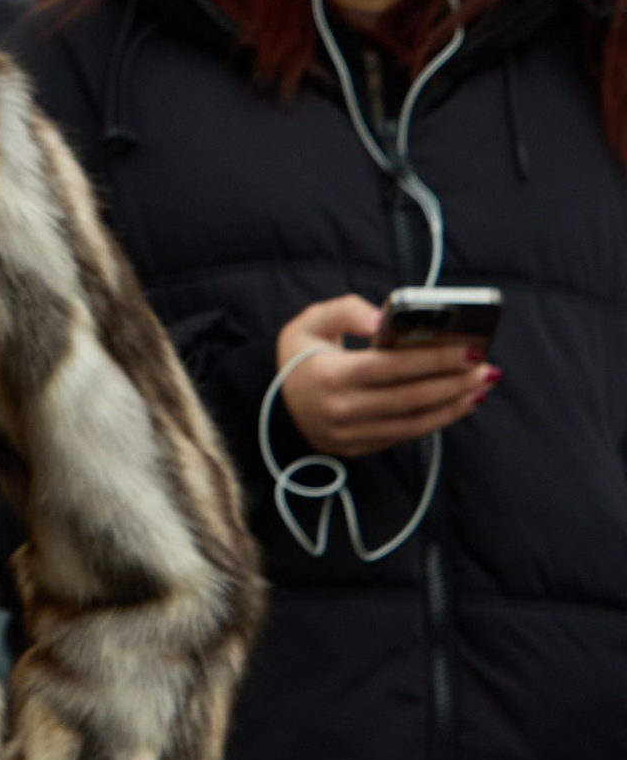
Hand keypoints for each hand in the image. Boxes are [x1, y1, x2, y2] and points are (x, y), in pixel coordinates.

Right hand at [275, 295, 496, 457]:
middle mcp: (342, 411)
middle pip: (411, 397)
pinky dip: (438, 420)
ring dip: (454, 404)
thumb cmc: (298, 357)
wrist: (272, 407)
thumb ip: (346, 310)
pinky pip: (407, 435)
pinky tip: (459, 403)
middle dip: (455, 382)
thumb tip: (385, 319)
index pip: (392, 367)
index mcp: (329, 376)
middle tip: (488, 367)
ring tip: (481, 385)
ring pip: (415, 422)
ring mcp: (352, 434)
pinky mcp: (361, 448)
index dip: (434, 358)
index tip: (469, 347)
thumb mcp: (309, 322)